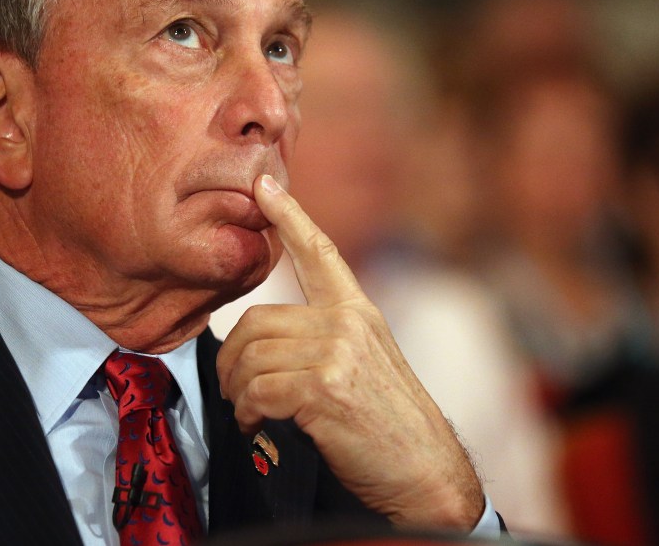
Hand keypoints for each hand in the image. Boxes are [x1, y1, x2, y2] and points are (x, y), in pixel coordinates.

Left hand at [216, 174, 484, 530]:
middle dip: (233, 361)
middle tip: (237, 392)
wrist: (425, 473)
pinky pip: (257, 389)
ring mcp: (338, 352)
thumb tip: (265, 344)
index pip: (319, 253)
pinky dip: (247, 412)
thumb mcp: (368, 366)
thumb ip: (327, 341)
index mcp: (359, 312)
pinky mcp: (325, 386)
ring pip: (251, 357)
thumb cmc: (390, 428)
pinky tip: (257, 425)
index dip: (288, 216)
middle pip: (256, 320)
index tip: (263, 185)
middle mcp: (349, 322)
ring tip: (250, 413)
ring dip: (238, 392)